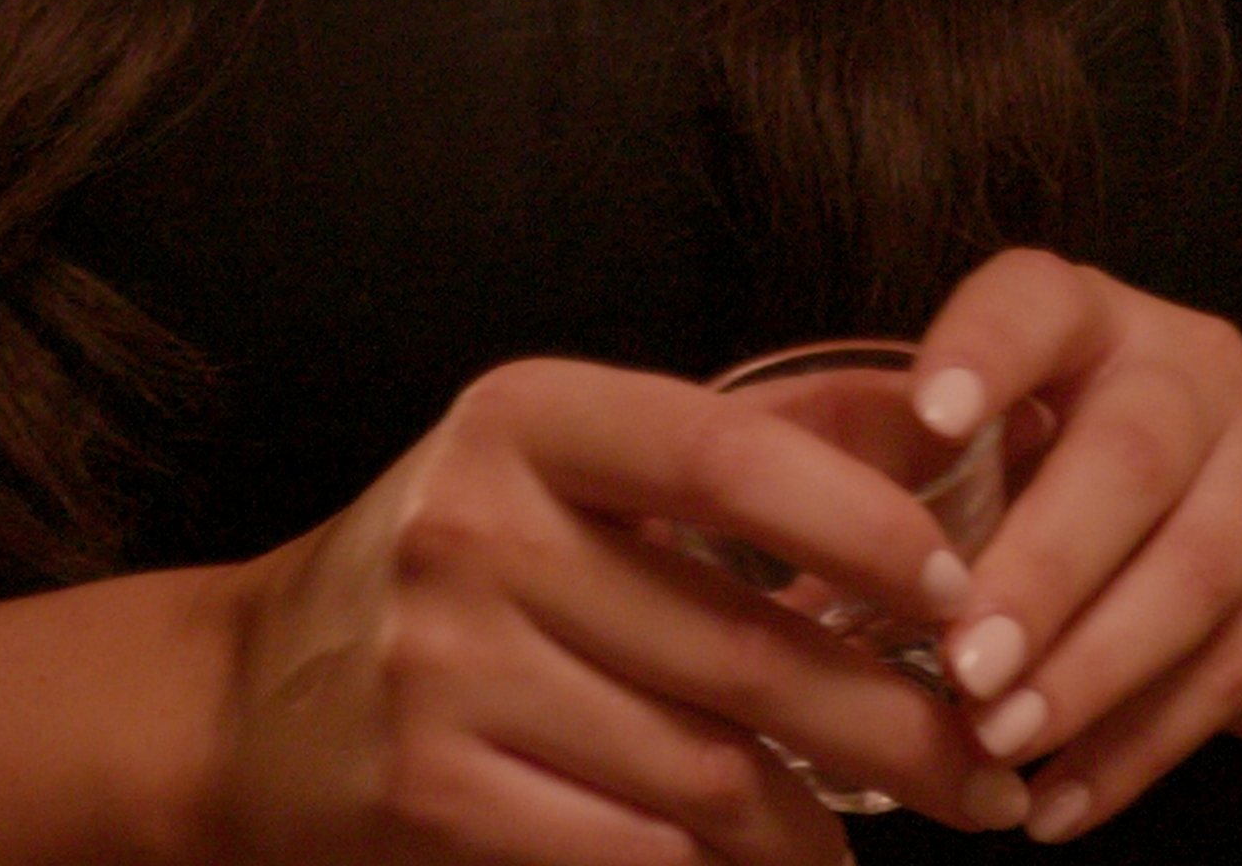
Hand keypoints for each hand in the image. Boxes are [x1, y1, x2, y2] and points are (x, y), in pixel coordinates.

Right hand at [209, 353, 1037, 862]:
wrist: (253, 698)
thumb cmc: (456, 563)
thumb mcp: (565, 462)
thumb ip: (746, 441)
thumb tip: (939, 425)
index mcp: (524, 420)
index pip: (725, 453)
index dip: (863, 527)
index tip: (963, 592)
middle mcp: (478, 528)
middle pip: (743, 647)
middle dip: (898, 724)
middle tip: (989, 767)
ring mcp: (448, 669)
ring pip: (706, 774)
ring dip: (824, 830)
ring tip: (889, 840)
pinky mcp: (435, 797)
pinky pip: (639, 854)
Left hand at [906, 251, 1241, 846]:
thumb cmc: (1069, 485)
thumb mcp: (1002, 451)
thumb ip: (915, 486)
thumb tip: (771, 559)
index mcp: (1088, 316)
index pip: (1036, 301)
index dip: (985, 350)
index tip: (930, 418)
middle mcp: (1193, 368)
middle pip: (1127, 458)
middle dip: (1043, 569)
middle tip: (963, 664)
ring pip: (1196, 571)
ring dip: (1091, 673)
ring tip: (1001, 743)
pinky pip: (1237, 669)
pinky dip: (1138, 748)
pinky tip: (1058, 801)